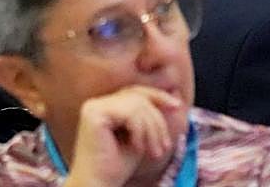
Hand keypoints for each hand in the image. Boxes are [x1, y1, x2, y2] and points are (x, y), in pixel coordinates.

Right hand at [62, 86, 183, 186]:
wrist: (99, 185)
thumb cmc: (117, 167)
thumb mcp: (139, 137)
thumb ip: (147, 117)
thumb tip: (172, 98)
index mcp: (104, 106)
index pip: (134, 92)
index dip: (157, 96)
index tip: (177, 106)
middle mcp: (95, 103)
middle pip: (138, 97)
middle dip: (157, 122)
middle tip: (162, 148)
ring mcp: (92, 107)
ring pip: (136, 104)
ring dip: (151, 130)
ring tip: (153, 152)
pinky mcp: (93, 114)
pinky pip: (129, 113)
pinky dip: (140, 132)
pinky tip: (137, 148)